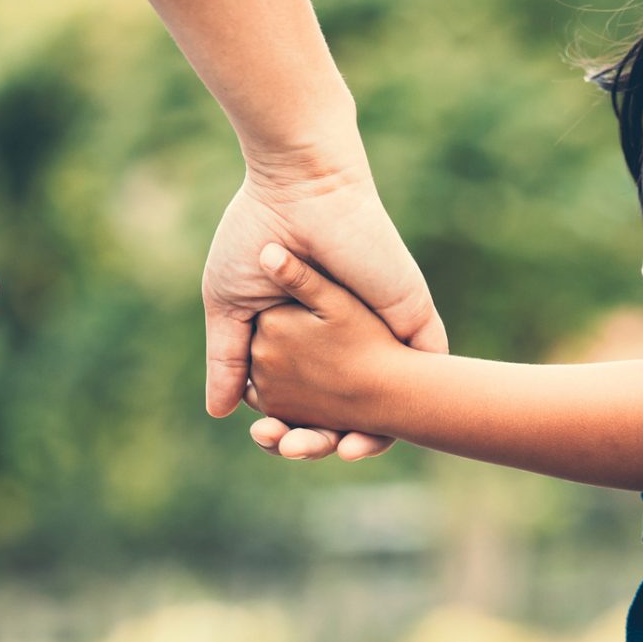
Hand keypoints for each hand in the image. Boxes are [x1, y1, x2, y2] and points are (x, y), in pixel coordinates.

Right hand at [202, 153, 447, 459]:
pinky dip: (406, 414)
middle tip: (292, 450)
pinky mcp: (412, 321)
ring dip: (362, 438)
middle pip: (342, 412)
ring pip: (384, 406)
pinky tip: (375, 438)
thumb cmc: (257, 237)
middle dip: (319, 440)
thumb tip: (218, 413)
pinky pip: (424, 379)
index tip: (267, 439)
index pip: (302, 400)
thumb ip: (227, 359)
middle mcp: (347, 342)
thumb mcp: (231, 307)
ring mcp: (381, 334)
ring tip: (334, 452)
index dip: (287, 427)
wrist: (302, 189)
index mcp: (306, 339)